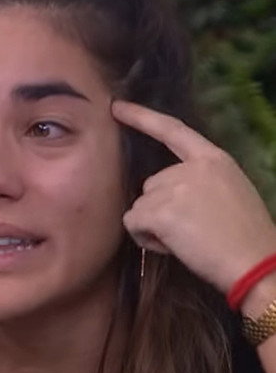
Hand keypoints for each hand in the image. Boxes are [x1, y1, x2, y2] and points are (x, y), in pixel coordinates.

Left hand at [112, 100, 275, 293]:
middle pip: (151, 184)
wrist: (256, 264)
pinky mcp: (161, 211)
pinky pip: (132, 222)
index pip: (172, 130)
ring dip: (153, 225)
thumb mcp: (231, 192)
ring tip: (186, 241)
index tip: (117, 107)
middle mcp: (191, 167)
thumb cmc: (247, 239)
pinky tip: (172, 247)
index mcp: (214, 159)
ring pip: (140, 205)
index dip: (142, 117)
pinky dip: (145, 238)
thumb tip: (170, 194)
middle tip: (191, 231)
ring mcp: (175, 187)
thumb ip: (201, 182)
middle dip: (161, 209)